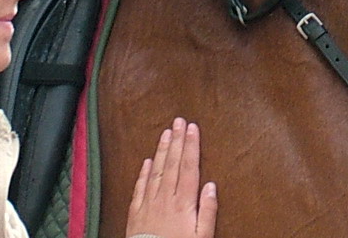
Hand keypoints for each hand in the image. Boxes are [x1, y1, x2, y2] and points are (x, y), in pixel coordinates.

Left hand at [126, 118, 215, 237]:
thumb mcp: (202, 237)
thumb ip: (208, 211)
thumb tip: (211, 185)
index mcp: (184, 203)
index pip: (188, 167)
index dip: (191, 146)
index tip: (192, 128)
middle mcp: (166, 198)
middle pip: (172, 164)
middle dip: (177, 140)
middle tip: (179, 121)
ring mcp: (149, 204)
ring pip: (156, 171)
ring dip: (161, 150)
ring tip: (165, 133)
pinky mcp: (136, 212)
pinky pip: (139, 187)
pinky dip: (143, 172)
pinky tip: (146, 160)